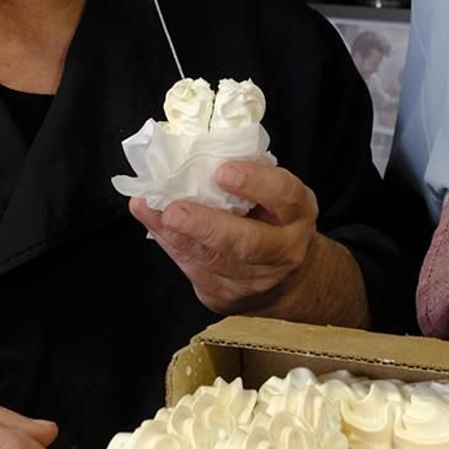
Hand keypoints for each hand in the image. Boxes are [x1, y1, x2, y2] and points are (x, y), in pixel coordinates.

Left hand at [128, 155, 319, 313]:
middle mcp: (283, 249)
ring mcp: (255, 279)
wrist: (285, 279)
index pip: (284, 195)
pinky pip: (193, 269)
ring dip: (177, 235)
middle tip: (174, 211)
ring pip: (212, 261)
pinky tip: (153, 223)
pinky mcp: (226, 296)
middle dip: (207, 226)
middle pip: (247, 243)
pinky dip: (170, 243)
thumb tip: (193, 152)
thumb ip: (246, 177)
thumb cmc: (273, 220)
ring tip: (152, 211)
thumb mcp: (273, 194)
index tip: (223, 172)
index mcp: (297, 213)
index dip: (256, 183)